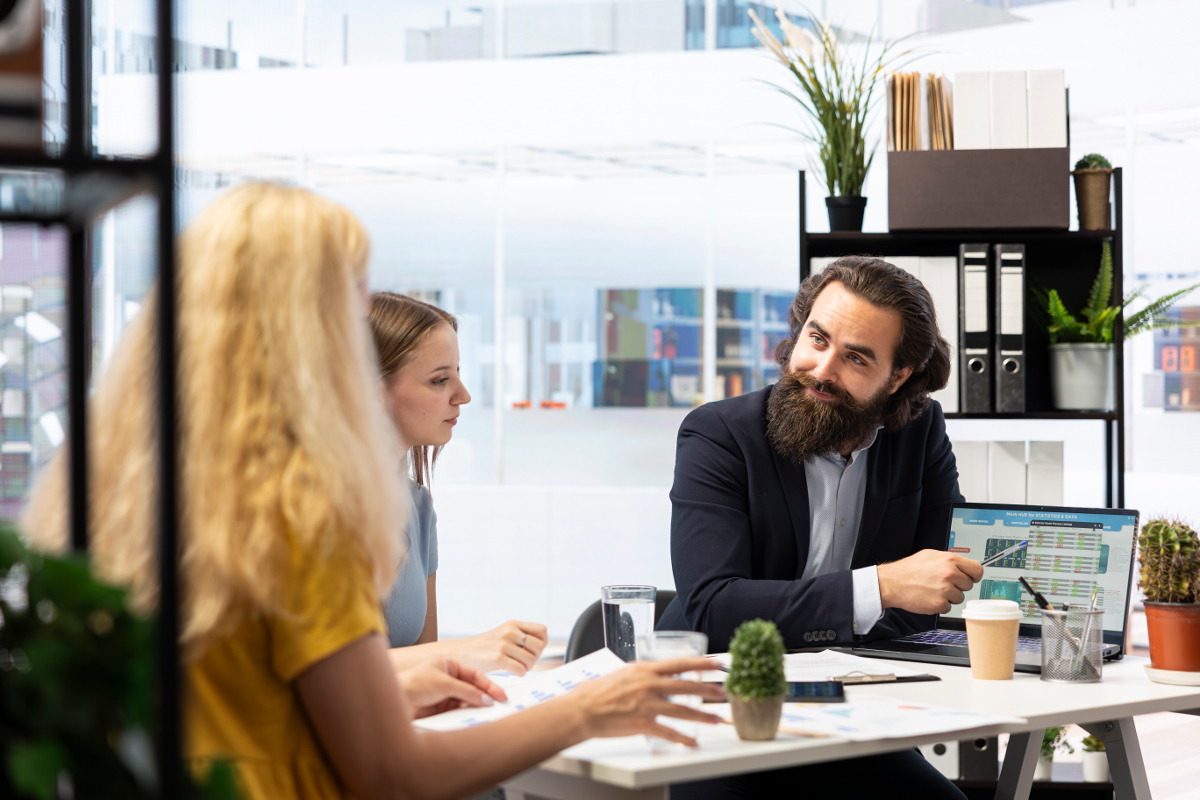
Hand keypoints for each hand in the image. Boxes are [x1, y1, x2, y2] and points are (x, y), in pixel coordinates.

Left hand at [398, 657, 507, 718]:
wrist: (394, 702)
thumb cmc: (414, 684)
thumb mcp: (444, 684)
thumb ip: (467, 691)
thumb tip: (487, 699)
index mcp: (449, 665)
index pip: (474, 675)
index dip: (488, 684)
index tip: (500, 695)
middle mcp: (449, 678)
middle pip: (473, 688)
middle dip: (486, 695)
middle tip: (501, 704)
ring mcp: (446, 694)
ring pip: (468, 700)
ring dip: (479, 706)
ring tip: (491, 713)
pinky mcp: (442, 708)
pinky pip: (460, 710)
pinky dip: (469, 713)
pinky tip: (477, 717)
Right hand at [452, 621, 547, 675]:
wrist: (461, 653)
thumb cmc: (485, 647)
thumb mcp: (503, 633)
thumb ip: (520, 635)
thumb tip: (542, 644)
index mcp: (513, 624)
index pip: (542, 631)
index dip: (542, 643)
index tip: (532, 651)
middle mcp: (510, 632)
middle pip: (539, 647)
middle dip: (535, 657)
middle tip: (524, 661)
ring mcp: (503, 645)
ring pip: (531, 660)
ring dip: (527, 667)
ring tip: (517, 666)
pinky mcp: (498, 659)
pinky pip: (521, 669)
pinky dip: (520, 673)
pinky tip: (512, 672)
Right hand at [566, 658, 724, 747]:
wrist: (582, 710)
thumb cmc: (596, 692)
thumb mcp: (622, 673)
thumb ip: (641, 673)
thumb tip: (652, 672)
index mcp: (644, 669)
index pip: (680, 663)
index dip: (701, 663)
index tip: (717, 664)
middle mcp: (650, 685)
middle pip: (687, 686)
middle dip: (708, 689)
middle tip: (723, 692)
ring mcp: (648, 704)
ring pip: (683, 710)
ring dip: (703, 715)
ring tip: (717, 718)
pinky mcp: (644, 723)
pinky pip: (669, 732)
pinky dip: (682, 739)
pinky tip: (692, 742)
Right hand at [877, 549, 983, 614]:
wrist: (893, 582)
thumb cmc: (909, 569)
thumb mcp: (930, 555)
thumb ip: (950, 560)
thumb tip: (964, 566)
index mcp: (950, 560)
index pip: (977, 569)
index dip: (974, 575)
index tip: (970, 577)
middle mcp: (950, 574)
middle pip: (969, 585)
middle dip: (958, 586)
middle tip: (943, 583)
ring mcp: (946, 590)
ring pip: (959, 597)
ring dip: (949, 596)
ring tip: (934, 590)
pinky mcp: (940, 603)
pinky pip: (949, 607)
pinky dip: (940, 605)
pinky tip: (929, 597)